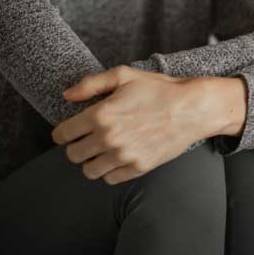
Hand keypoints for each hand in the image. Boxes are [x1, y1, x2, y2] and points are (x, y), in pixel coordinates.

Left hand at [51, 65, 206, 184]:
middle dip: (76, 147)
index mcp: (101, 114)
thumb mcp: (124, 75)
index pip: (64, 134)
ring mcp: (124, 156)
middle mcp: (109, 138)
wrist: (192, 108)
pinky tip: (116, 157)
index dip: (62, 133)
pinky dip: (109, 171)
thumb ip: (91, 84)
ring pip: (89, 171)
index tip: (68, 132)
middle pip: (73, 155)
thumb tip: (66, 95)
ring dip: (90, 162)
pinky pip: (110, 179)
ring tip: (100, 151)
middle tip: (86, 140)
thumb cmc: (159, 89)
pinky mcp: (138, 167)